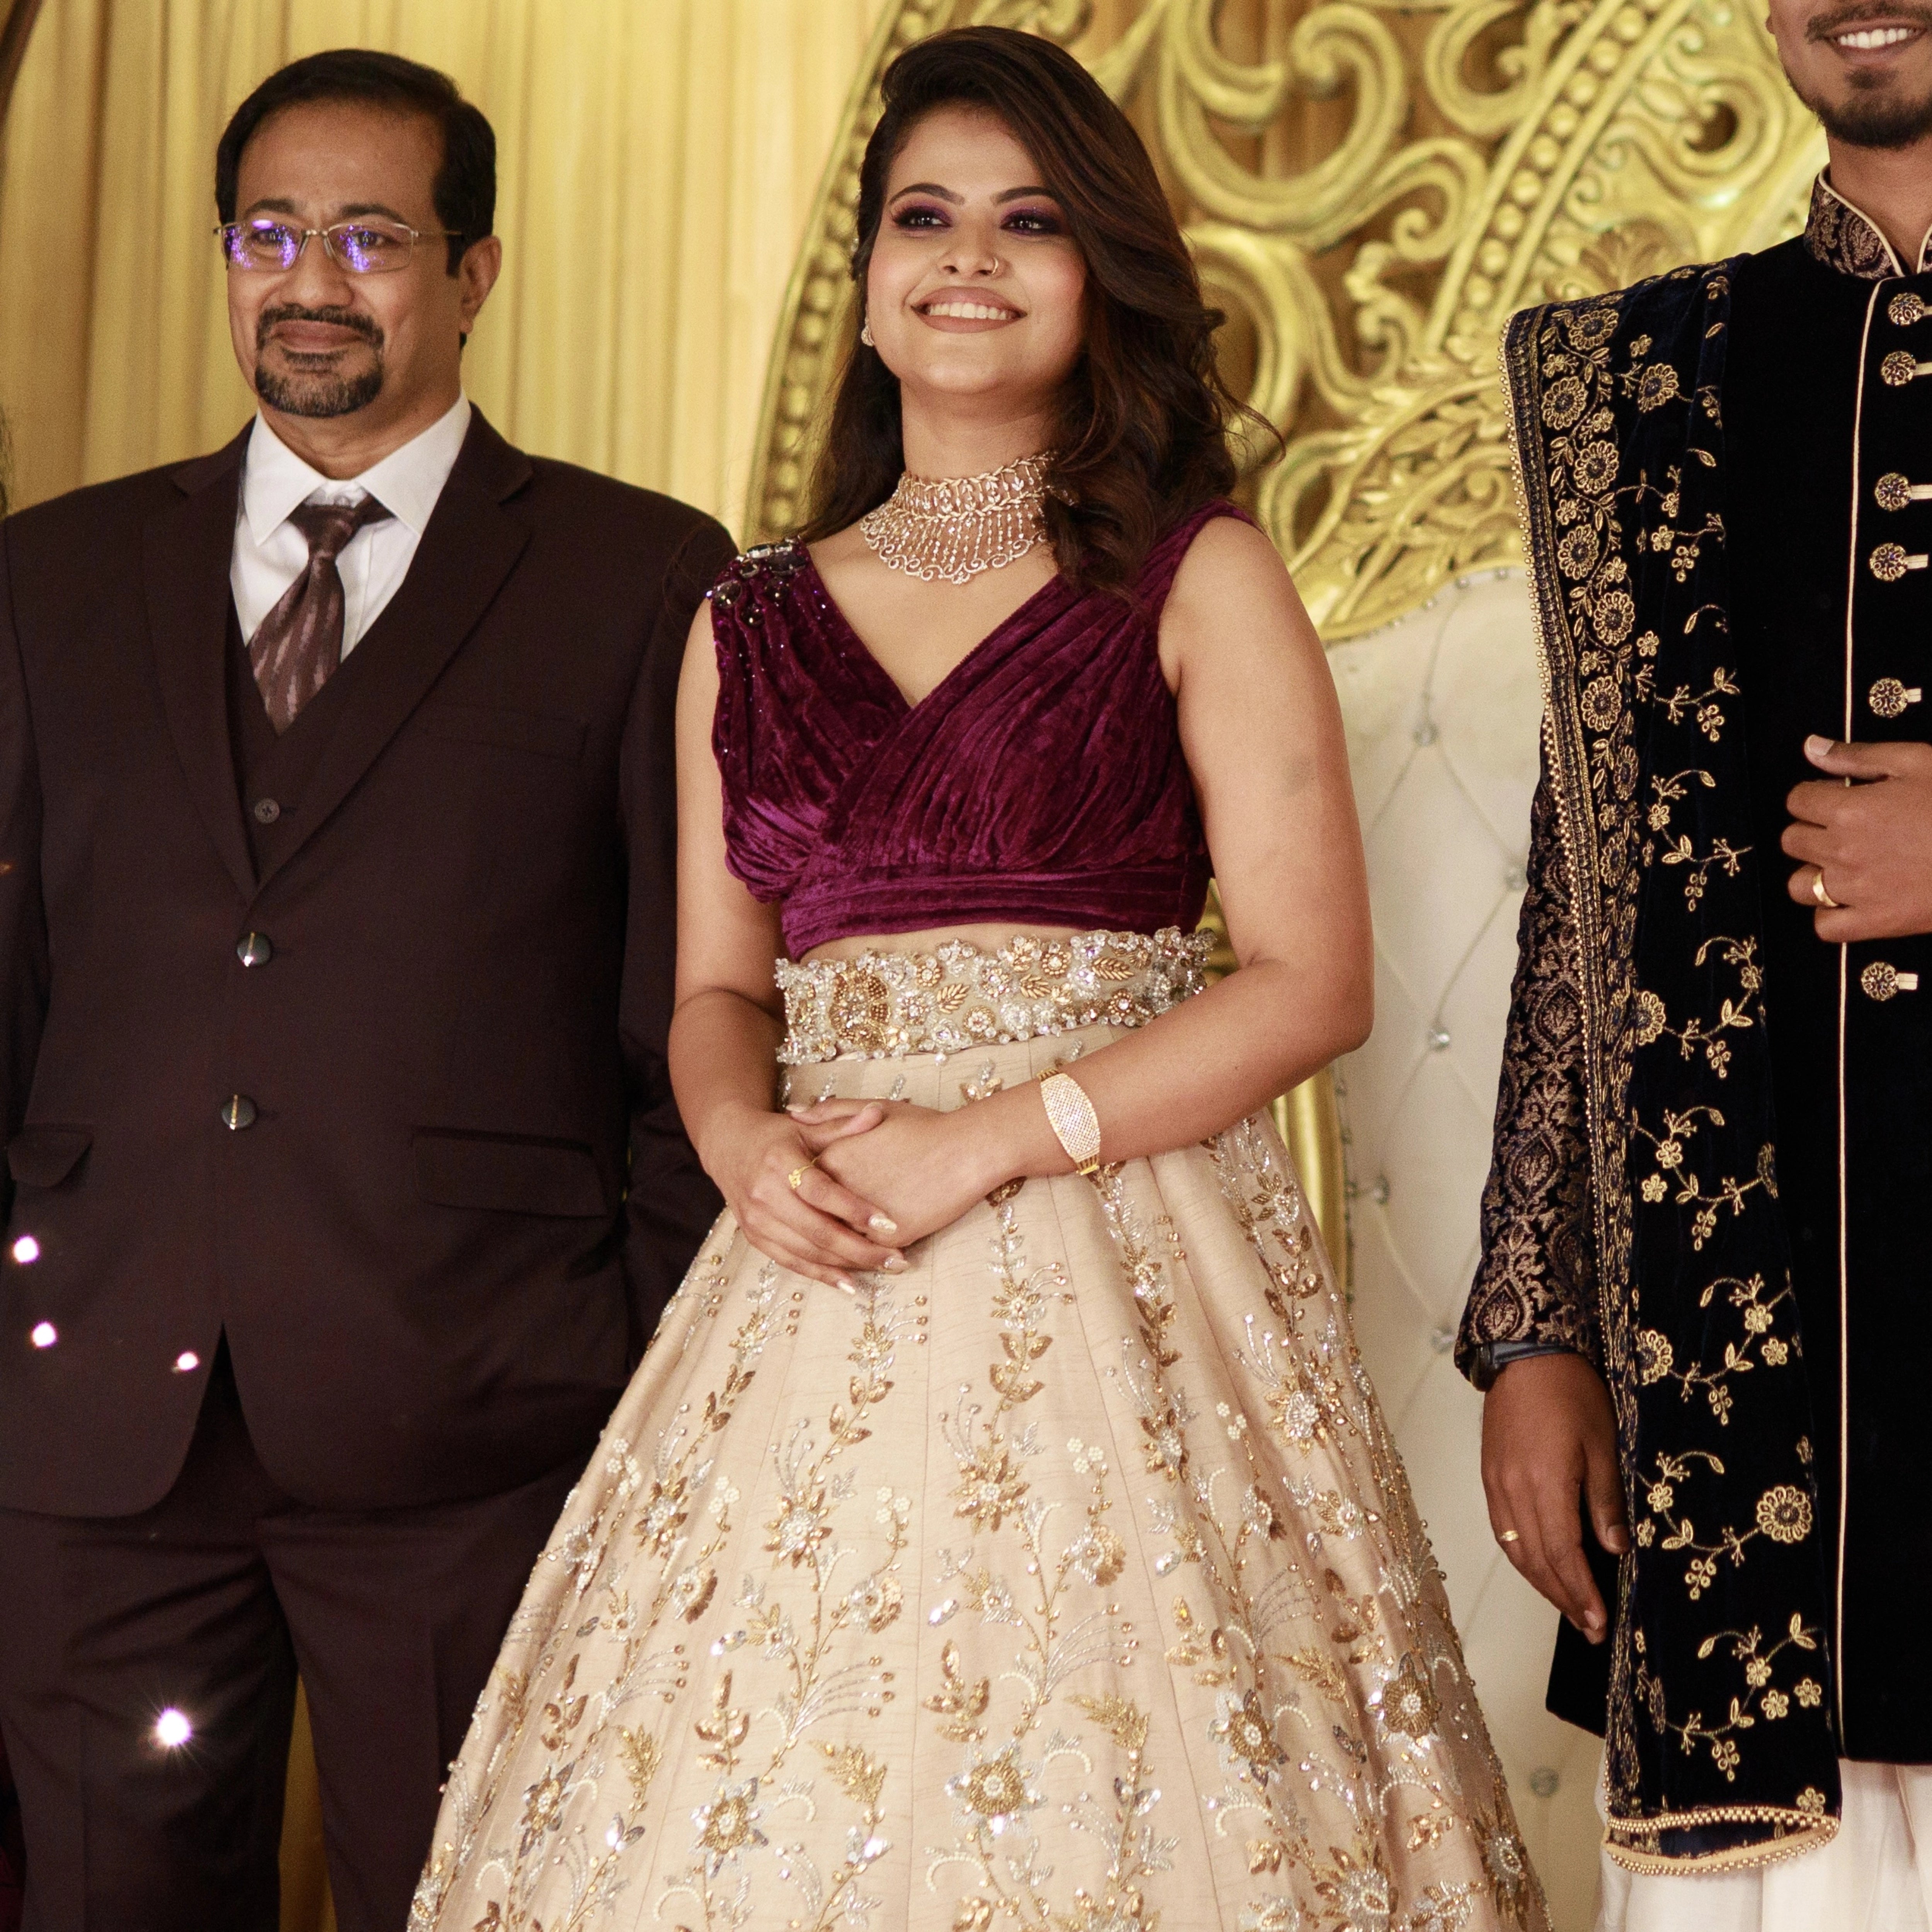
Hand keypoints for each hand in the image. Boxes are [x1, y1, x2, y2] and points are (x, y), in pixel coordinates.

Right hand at [703, 1101, 904, 1291]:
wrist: (728, 1146)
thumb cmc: (775, 1135)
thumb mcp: (806, 1126)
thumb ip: (842, 1125)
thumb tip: (878, 1113)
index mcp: (780, 1162)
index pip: (821, 1192)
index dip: (855, 1209)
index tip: (890, 1223)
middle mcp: (765, 1194)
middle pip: (818, 1231)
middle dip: (861, 1249)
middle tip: (896, 1259)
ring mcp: (757, 1220)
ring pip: (807, 1251)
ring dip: (847, 1265)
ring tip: (883, 1268)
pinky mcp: (754, 1236)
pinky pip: (790, 1261)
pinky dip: (820, 1274)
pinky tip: (849, 1283)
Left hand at [789, 1097, 1001, 1247]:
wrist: (965, 1149)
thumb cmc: (923, 1127)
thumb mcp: (873, 1109)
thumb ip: (830, 1113)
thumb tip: (794, 1113)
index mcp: (830, 1158)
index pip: (804, 1186)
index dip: (806, 1194)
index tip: (811, 1197)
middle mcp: (839, 1190)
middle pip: (815, 1217)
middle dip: (817, 1228)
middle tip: (822, 1234)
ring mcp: (861, 1217)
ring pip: (838, 1242)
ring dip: (839, 1251)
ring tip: (847, 1255)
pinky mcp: (888, 1237)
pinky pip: (867, 1255)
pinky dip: (866, 1260)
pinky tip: (872, 1260)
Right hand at [1481, 1352, 1628, 1641]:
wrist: (1524, 1354)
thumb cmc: (1570, 1393)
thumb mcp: (1603, 1443)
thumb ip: (1604, 1500)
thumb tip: (1613, 1549)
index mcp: (1545, 1483)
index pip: (1562, 1553)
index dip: (1581, 1591)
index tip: (1599, 1621)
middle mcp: (1514, 1490)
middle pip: (1536, 1559)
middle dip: (1564, 1598)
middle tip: (1589, 1628)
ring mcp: (1497, 1484)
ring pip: (1516, 1549)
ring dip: (1541, 1583)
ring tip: (1568, 1607)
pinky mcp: (1490, 1476)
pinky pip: (1503, 1530)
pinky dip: (1521, 1557)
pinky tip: (1538, 1568)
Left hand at [1783, 735, 1931, 940]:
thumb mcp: (1917, 762)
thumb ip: (1858, 756)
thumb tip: (1813, 748)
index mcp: (1850, 810)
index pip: (1797, 800)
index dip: (1814, 795)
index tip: (1834, 796)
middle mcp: (1844, 851)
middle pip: (1792, 840)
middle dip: (1811, 830)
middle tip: (1842, 827)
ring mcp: (1856, 890)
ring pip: (1800, 885)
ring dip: (1815, 873)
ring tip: (1844, 864)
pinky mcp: (1876, 922)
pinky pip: (1825, 927)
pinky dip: (1830, 915)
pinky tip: (1850, 900)